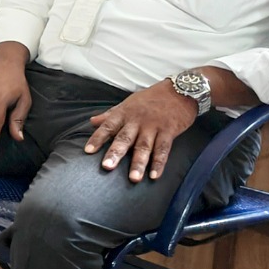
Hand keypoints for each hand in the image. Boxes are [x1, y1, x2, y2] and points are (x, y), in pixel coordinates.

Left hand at [82, 80, 202, 182]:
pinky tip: (155, 176)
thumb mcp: (128, 103)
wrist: (180, 89)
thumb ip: (110, 114)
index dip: (98, 138)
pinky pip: (163, 149)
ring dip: (139, 163)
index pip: (108, 126)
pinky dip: (159, 163)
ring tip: (134, 179)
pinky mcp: (169, 131)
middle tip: (107, 167)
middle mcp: (137, 121)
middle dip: (115, 153)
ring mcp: (153, 126)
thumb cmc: (151, 98)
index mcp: (124, 113)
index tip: (88, 151)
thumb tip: (92, 121)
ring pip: (144, 146)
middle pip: (124, 138)